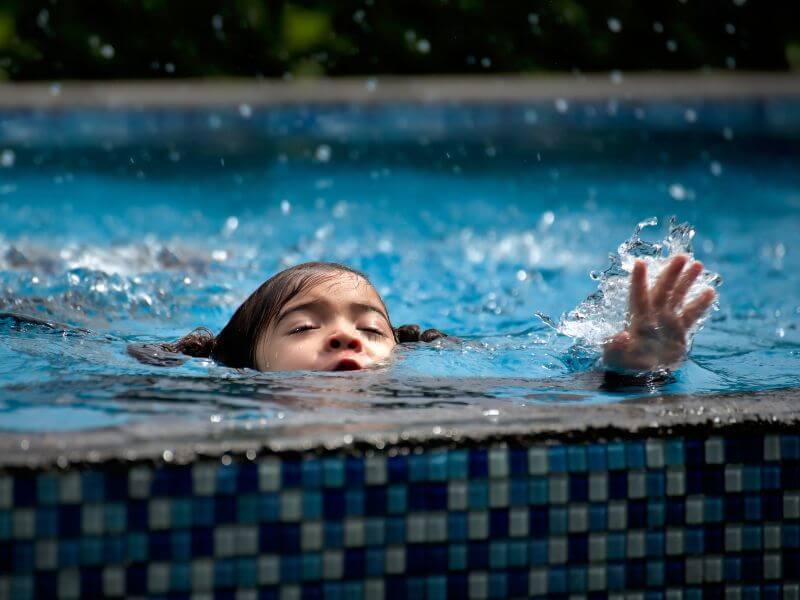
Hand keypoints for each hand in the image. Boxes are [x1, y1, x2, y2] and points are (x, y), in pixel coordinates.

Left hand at [602, 255, 715, 372]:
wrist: (638, 376)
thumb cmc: (622, 364)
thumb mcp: (615, 357)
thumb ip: (615, 347)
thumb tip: (619, 336)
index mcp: (635, 319)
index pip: (637, 296)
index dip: (638, 280)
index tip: (640, 262)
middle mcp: (652, 316)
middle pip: (662, 290)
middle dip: (670, 273)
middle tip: (682, 256)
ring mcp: (666, 322)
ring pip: (677, 297)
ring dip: (686, 281)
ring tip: (698, 264)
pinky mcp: (678, 332)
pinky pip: (690, 315)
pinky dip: (699, 304)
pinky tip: (710, 291)